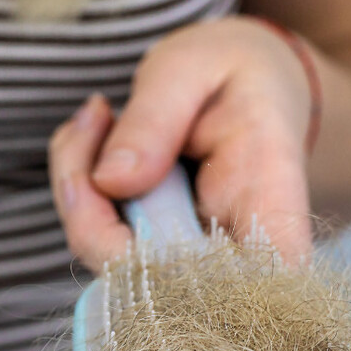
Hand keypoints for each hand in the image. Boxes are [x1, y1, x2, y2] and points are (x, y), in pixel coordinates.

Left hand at [49, 16, 314, 269]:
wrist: (251, 83)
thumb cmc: (234, 70)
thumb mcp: (195, 67)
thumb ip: (155, 118)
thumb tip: (110, 182)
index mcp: (271, 202)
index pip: (249, 283)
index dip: (180, 277)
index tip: (118, 190)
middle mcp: (235, 251)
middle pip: (150, 279)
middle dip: (89, 208)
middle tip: (94, 119)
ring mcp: (193, 260)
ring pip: (110, 264)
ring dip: (79, 190)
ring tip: (98, 116)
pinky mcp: (157, 253)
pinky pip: (98, 242)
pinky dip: (79, 189)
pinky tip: (95, 132)